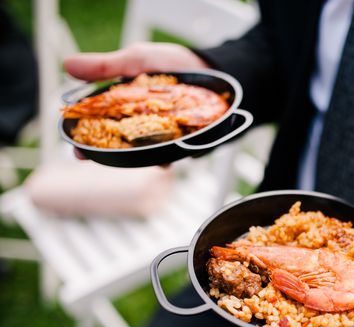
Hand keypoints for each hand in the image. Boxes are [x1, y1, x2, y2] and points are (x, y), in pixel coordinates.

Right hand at [65, 42, 208, 159]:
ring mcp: (159, 135)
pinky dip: (166, 156)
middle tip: (97, 157)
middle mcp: (137, 124)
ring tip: (132, 159)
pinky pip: (171, 153)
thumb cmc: (168, 62)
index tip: (77, 149)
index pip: (96, 125)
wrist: (208, 67)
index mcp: (120, 106)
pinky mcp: (180, 141)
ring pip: (143, 153)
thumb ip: (107, 67)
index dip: (83, 139)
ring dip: (139, 158)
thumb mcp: (137, 60)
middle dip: (107, 154)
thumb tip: (67, 65)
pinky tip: (164, 159)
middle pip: (117, 145)